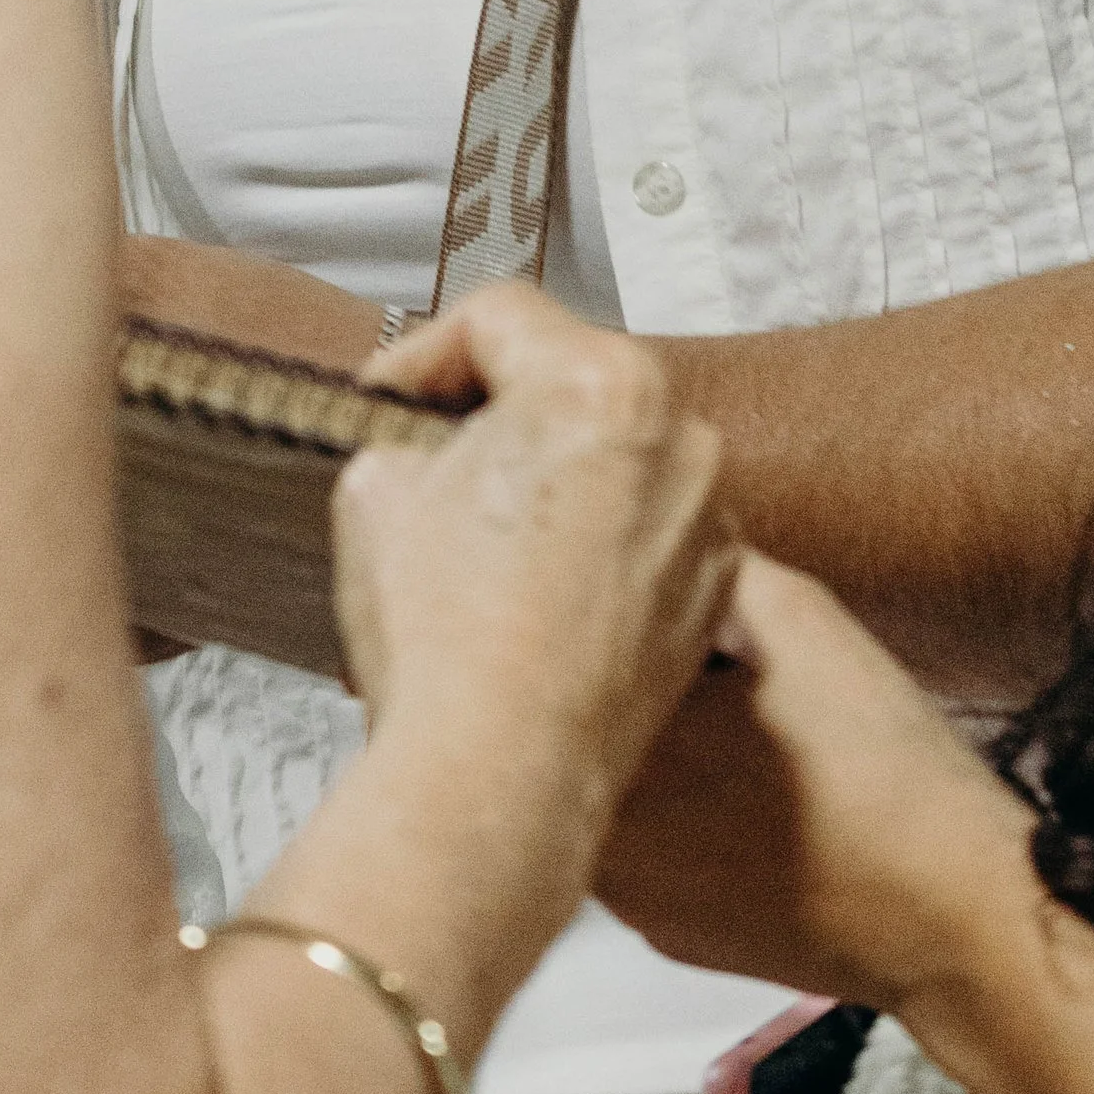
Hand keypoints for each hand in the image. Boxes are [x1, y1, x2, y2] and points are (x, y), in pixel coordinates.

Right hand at [332, 285, 736, 827]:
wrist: (502, 776)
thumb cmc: (446, 636)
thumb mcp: (377, 489)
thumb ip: (413, 440)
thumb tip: (428, 454)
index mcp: (601, 384)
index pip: (497, 317)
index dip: (420, 355)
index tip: (387, 399)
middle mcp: (681, 437)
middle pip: (572, 382)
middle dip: (497, 413)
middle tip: (430, 459)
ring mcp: (709, 518)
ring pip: (616, 461)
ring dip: (555, 480)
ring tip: (482, 541)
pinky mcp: (716, 595)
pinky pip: (647, 535)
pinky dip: (597, 547)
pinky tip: (534, 596)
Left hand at [596, 553, 1033, 1013]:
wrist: (955, 911)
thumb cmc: (883, 768)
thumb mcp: (799, 618)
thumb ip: (709, 565)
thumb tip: (660, 535)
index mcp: (617, 754)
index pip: (571, 663)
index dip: (615, 623)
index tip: (669, 616)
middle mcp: (604, 842)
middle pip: (588, 734)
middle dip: (635, 690)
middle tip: (715, 670)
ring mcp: (637, 905)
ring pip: (618, 794)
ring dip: (657, 757)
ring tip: (742, 735)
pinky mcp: (674, 940)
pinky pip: (652, 856)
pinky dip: (684, 822)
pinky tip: (749, 803)